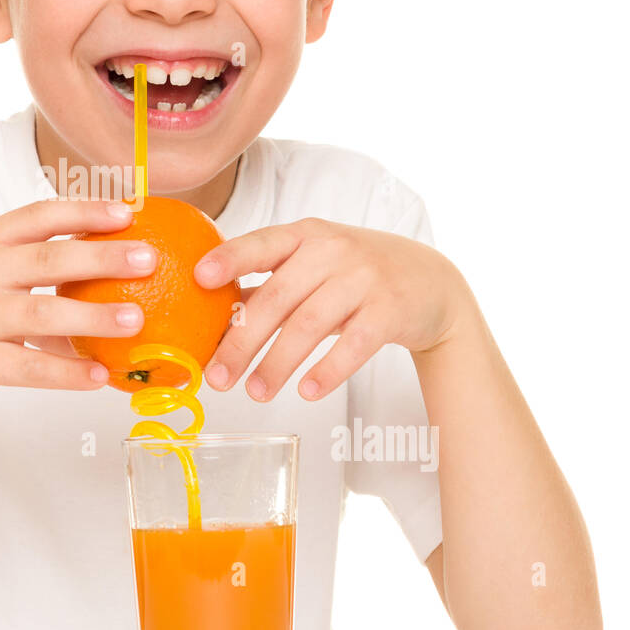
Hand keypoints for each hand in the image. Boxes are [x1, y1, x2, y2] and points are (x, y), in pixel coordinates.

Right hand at [0, 199, 156, 412]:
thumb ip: (21, 267)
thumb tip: (91, 268)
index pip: (39, 216)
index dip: (85, 211)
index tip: (128, 211)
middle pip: (49, 259)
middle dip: (103, 256)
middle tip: (149, 258)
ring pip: (43, 313)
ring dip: (94, 316)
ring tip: (137, 320)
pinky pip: (28, 368)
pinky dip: (66, 373)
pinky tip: (99, 377)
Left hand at [193, 217, 470, 400]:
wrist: (430, 281)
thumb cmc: (355, 274)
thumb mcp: (313, 265)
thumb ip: (268, 284)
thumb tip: (210, 318)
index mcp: (305, 236)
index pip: (261, 243)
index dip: (230, 259)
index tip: (199, 278)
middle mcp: (332, 251)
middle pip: (277, 298)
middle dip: (242, 341)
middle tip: (217, 378)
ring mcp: (364, 279)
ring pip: (309, 325)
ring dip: (277, 364)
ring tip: (255, 392)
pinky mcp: (390, 311)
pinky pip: (353, 345)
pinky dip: (328, 370)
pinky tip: (306, 391)